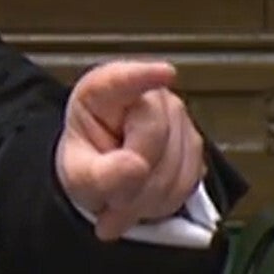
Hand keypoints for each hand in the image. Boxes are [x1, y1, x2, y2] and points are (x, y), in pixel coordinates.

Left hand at [55, 60, 204, 241]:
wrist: (102, 179)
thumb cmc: (87, 166)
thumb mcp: (79, 177)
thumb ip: (103, 175)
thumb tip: (136, 167)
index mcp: (103, 93)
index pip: (124, 79)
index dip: (145, 76)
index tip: (164, 73)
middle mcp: (146, 96)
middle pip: (158, 139)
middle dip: (135, 182)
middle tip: (112, 199)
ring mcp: (175, 116)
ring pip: (178, 166)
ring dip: (150, 197)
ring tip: (126, 196)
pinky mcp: (193, 142)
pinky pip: (190, 180)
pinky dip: (167, 200)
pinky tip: (146, 195)